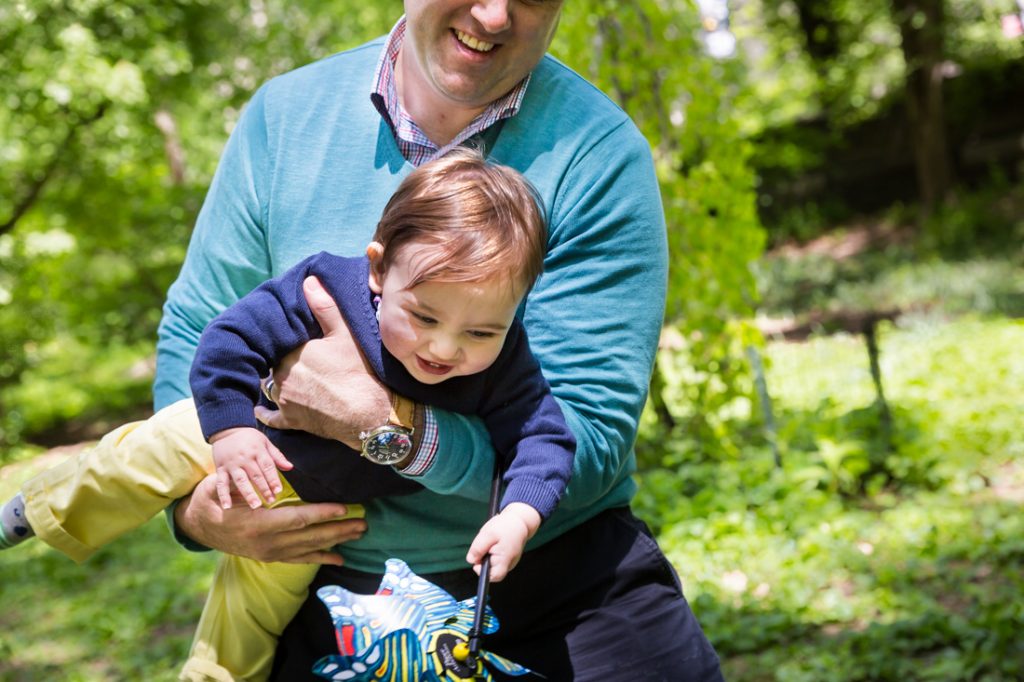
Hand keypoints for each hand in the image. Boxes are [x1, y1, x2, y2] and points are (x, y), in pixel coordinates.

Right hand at [174, 473, 365, 564]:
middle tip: (363, 523)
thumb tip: (260, 473)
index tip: (345, 508)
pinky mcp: (271, 557)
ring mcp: (269, 553)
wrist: (198, 527)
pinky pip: (300, 559)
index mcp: (257, 524)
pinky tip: (339, 557)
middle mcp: (266, 543)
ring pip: (309, 548)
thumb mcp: (218, 487)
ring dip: (336, 542)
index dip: (323, 514)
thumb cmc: (210, 500)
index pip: (297, 518)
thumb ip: (239, 483)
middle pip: (310, 536)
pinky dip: (321, 557)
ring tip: (358, 533)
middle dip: (339, 529)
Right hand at [210, 427, 292, 508]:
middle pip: (256, 475)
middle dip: (264, 489)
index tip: (278, 491)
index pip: (267, 466)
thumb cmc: (250, 438)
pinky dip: (223, 495)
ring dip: (248, 493)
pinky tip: (227, 506)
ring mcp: (232, 464)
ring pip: (241, 480)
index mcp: (258, 451)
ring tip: (255, 505)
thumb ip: (277, 456)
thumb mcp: (265, 442)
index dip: (273, 479)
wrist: (227, 429)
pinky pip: (221, 483)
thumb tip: (290, 467)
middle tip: (271, 501)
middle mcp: (245, 458)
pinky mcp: (221, 468)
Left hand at [255, 275, 391, 448]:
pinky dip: (266, 413)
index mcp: (291, 352)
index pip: (279, 343)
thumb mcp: (345, 334)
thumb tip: (309, 281)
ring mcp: (285, 400)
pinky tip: (263, 410)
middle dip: (281, 362)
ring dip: (274, 384)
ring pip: (270, 387)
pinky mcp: (291, 421)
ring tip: (283, 379)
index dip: (287, 342)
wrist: (367, 415)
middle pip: (274, 364)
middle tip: (294, 360)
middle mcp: (281, 375)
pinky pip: (271, 417)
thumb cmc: (358, 372)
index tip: (295, 341)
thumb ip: (325, 307)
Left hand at [466, 503, 541, 581]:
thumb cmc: (505, 526)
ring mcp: (510, 562)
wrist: (520, 521)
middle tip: (485, 546)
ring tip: (491, 543)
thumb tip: (471, 560)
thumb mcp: (488, 533)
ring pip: (493, 565)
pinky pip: (497, 560)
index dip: (482, 571)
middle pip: (492, 571)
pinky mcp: (509, 559)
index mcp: (505, 559)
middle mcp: (509, 564)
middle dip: (484, 560)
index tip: (478, 559)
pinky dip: (493, 554)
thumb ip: (478, 548)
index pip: (494, 576)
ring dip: (488, 556)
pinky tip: (495, 544)